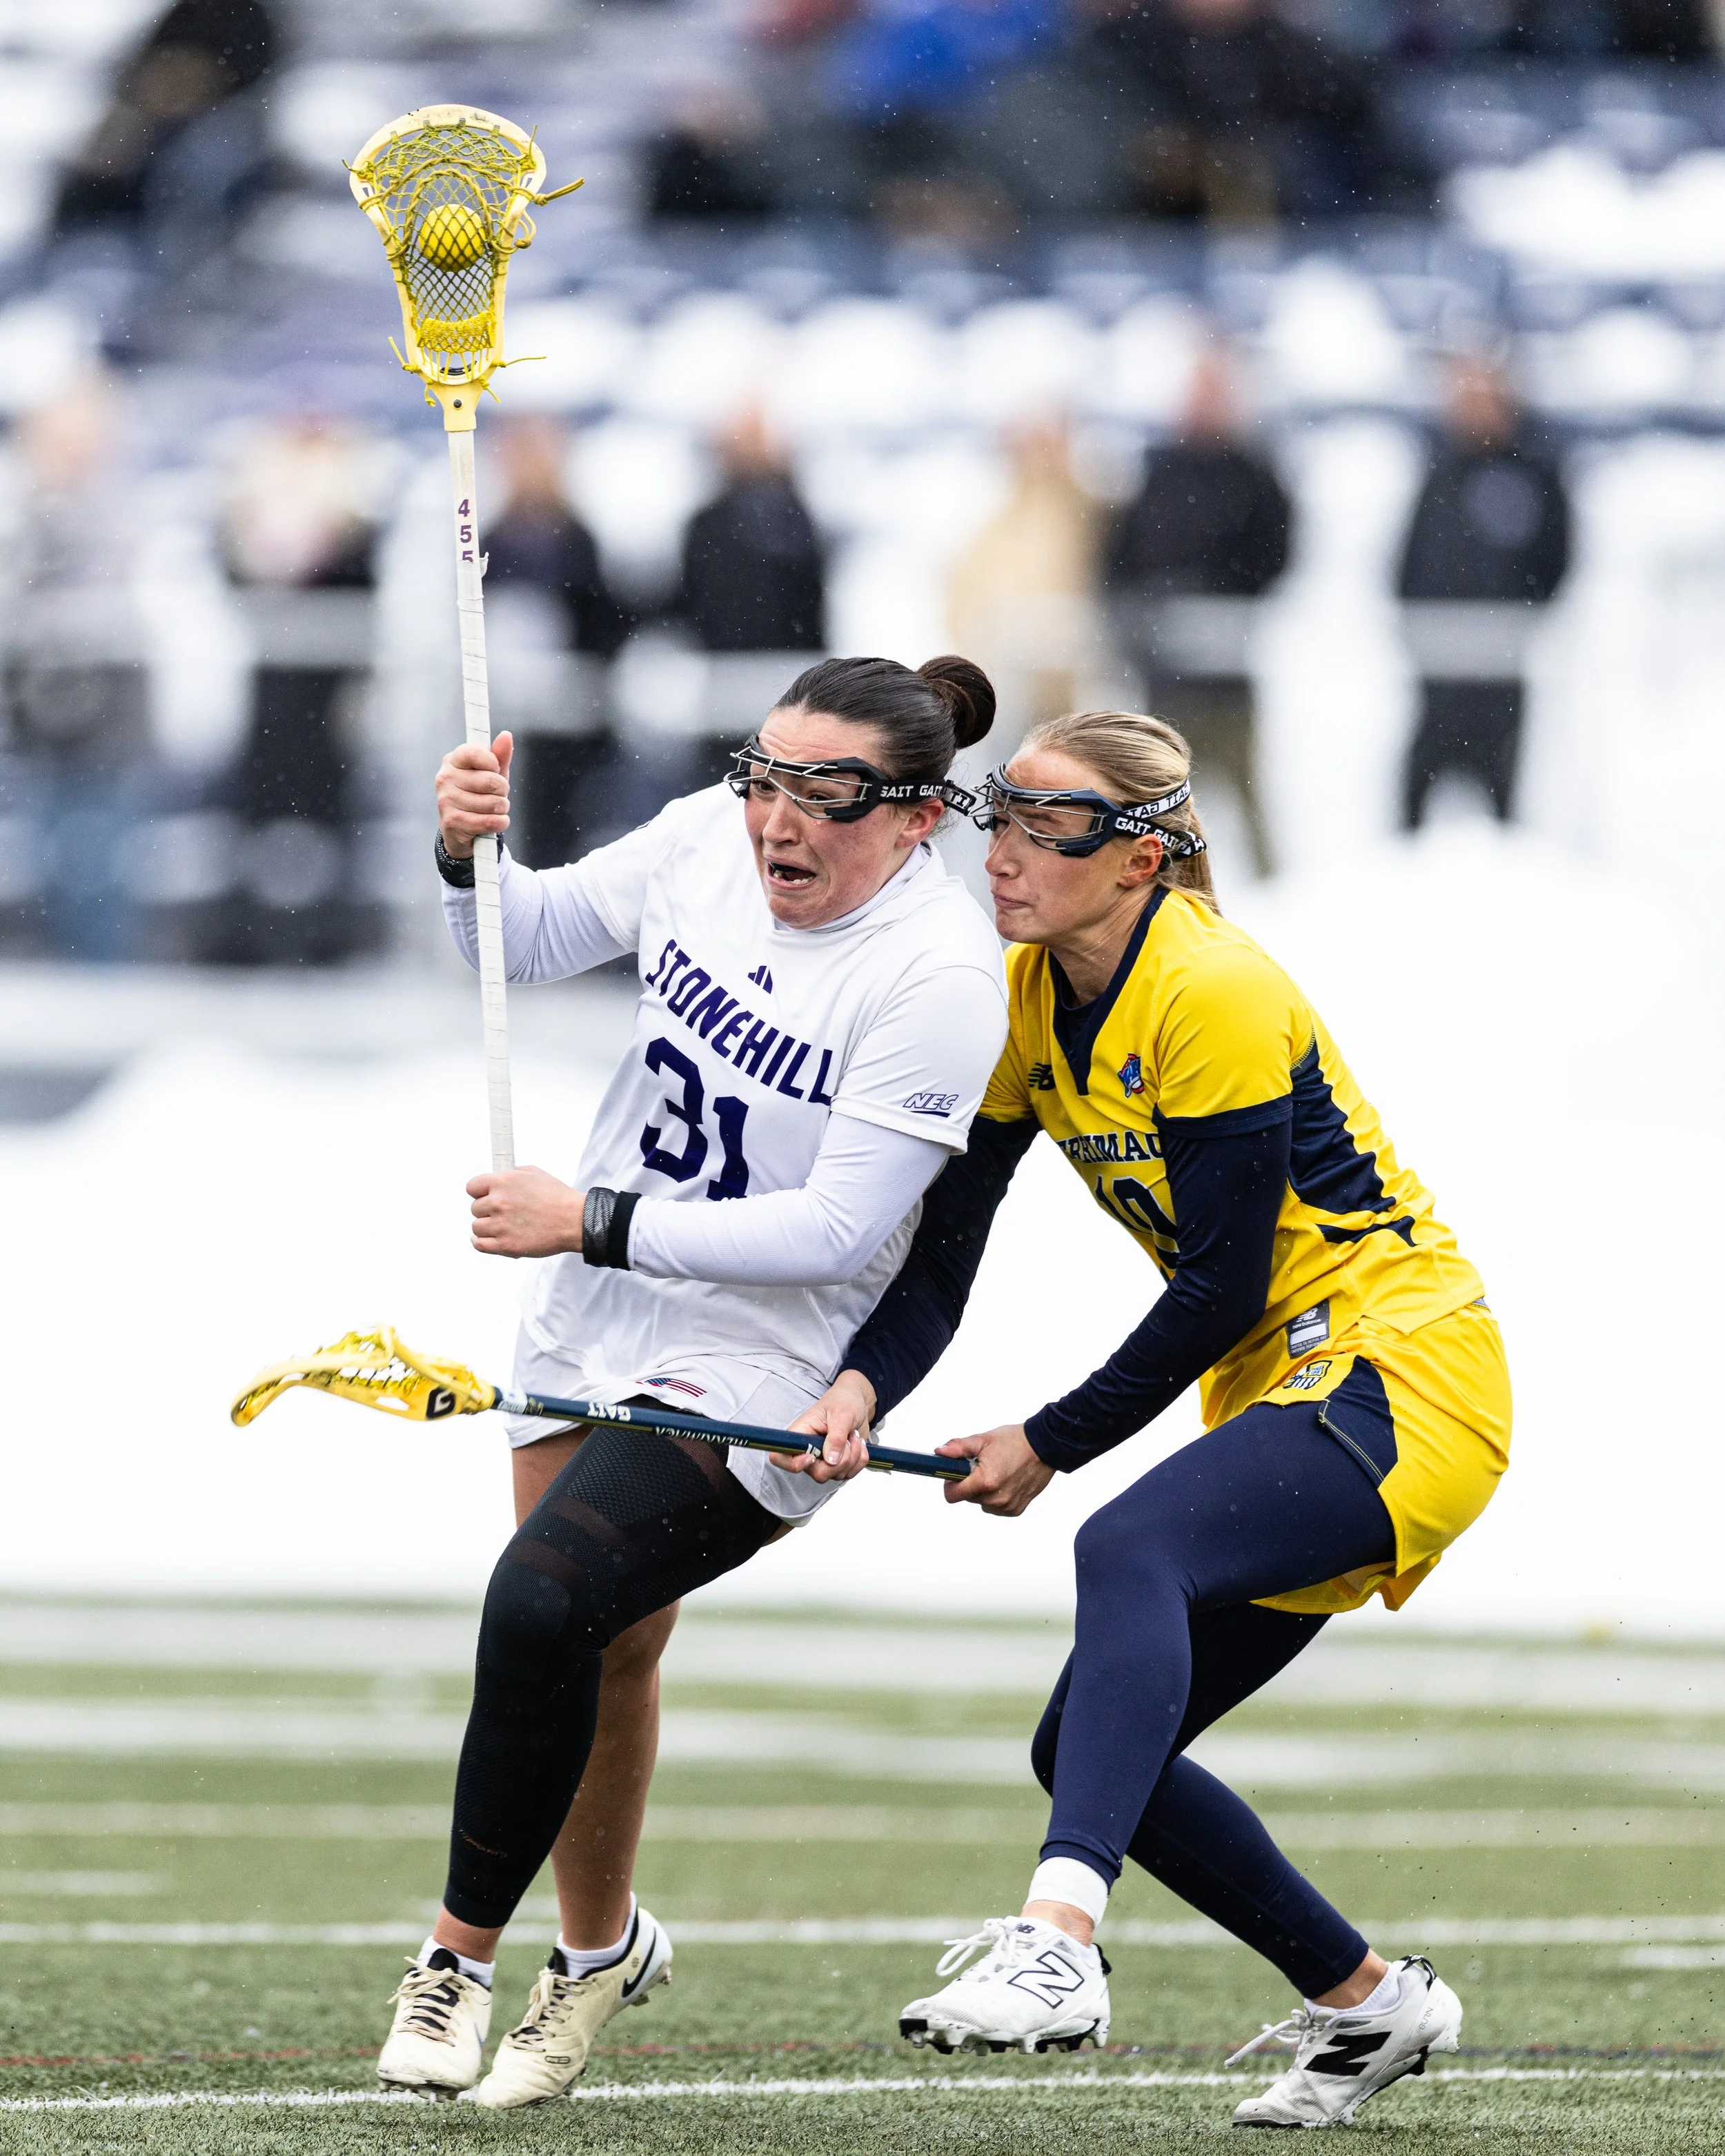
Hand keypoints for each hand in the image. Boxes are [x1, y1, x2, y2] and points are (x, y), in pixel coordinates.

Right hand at [437, 733, 513, 858]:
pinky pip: (490, 821)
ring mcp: (446, 800)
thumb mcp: (490, 774)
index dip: (493, 763)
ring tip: (493, 810)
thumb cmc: (478, 795)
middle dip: (503, 791)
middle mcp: (445, 778)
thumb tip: (506, 735)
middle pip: (491, 781)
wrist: (460, 829)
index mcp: (453, 761)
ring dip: (502, 809)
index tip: (495, 770)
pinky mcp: (452, 822)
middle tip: (497, 795)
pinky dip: (500, 823)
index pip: (474, 753)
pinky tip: (494, 822)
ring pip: (493, 803)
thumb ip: (499, 756)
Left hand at [468, 1166, 583, 1257]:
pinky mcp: (506, 1246)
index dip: (480, 1192)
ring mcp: (500, 1226)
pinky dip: (481, 1242)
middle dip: (487, 1210)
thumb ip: (511, 1174)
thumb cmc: (558, 1197)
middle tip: (504, 1213)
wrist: (575, 1221)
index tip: (485, 1196)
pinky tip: (487, 1239)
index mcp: (502, 1182)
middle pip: (475, 1208)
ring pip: (476, 1227)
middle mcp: (498, 1203)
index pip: (472, 1187)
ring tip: (503, 1226)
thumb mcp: (534, 1173)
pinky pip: (480, 1245)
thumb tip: (497, 1179)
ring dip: (487, 1227)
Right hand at [771, 1368, 875, 1482]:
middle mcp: (809, 1451)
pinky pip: (850, 1473)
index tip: (813, 1457)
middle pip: (818, 1474)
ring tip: (853, 1435)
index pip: (781, 1457)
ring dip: (853, 1456)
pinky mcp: (838, 1465)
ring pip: (837, 1474)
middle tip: (847, 1439)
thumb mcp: (841, 1414)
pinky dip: (860, 1460)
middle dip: (840, 1460)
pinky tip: (857, 1444)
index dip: (794, 1464)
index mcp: (800, 1434)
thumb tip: (831, 1460)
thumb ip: (835, 1437)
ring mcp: (824, 1461)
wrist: (858, 1403)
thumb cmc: (844, 1401)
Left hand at [939, 1423, 1053, 1515]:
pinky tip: (1006, 1480)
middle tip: (981, 1466)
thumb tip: (939, 1453)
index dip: (950, 1483)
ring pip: (981, 1502)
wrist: (1045, 1447)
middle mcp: (995, 1499)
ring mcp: (1006, 1506)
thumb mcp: (983, 1440)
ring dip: (983, 1490)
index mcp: (984, 1482)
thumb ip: (958, 1448)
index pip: (952, 1495)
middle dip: (969, 1482)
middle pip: (967, 1497)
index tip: (956, 1473)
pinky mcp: (1015, 1510)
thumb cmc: (1015, 1441)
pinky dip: (996, 1496)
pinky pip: (995, 1507)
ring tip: (997, 1472)